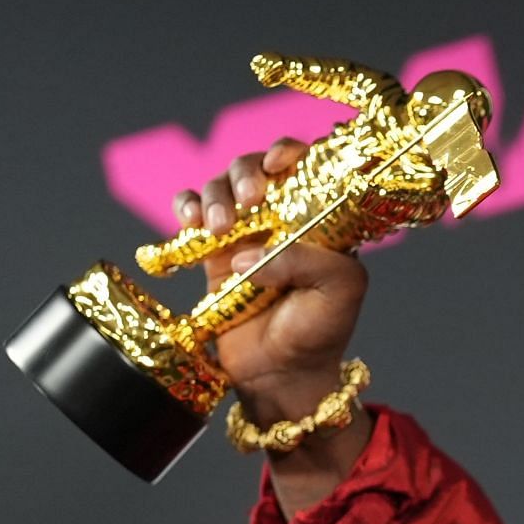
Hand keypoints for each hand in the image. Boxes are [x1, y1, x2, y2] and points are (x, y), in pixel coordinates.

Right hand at [172, 137, 368, 415]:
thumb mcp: (338, 291)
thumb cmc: (319, 331)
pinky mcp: (212, 250)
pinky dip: (185, 205)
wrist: (281, 372)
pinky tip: (190, 222)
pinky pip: (190, 211)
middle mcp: (282, 217)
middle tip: (251, 199)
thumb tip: (246, 255)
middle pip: (256, 166)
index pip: (307, 165)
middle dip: (248, 171)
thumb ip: (307, 261)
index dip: (290, 151)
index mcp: (320, 218)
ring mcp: (245, 231)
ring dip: (215, 196)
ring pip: (221, 185)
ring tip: (219, 229)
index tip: (278, 161)